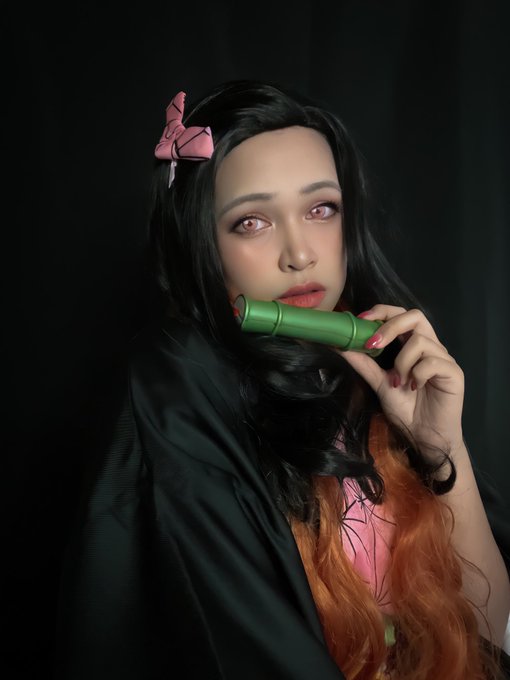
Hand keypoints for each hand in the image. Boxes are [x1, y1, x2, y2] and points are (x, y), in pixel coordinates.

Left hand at [337, 305, 464, 460]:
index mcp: (414, 345)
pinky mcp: (454, 373)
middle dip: (390, 326)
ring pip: (420, 341)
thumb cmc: (406, 409)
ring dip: (402, 361)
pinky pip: (432, 362)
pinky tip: (414, 387)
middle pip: (415, 316)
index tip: (361, 320)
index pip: (401, 314)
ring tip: (398, 382)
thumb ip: (364, 363)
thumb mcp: (379, 383)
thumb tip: (340, 345)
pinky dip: (417, 373)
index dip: (382, 312)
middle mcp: (431, 346)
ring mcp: (444, 358)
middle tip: (373, 345)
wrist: (423, 437)